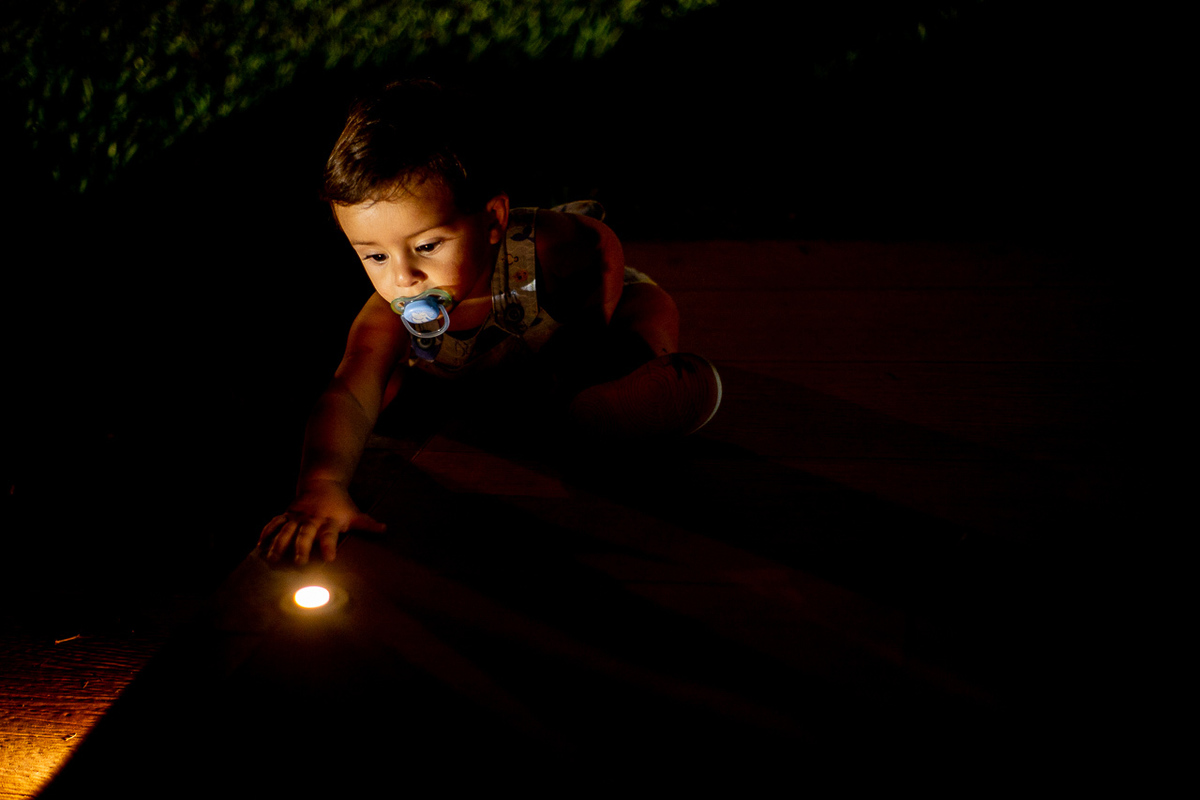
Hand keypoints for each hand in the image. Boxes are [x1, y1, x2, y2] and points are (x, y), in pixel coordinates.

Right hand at [258, 480, 385, 564]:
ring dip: (279, 544)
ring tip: (272, 559)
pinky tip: (259, 546)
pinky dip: (266, 533)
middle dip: (302, 548)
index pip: (329, 535)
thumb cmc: (340, 504)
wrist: (322, 482)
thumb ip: (366, 524)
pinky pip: (274, 523)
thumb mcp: (354, 513)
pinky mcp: (286, 514)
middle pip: (306, 534)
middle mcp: (312, 519)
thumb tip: (384, 529)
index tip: (329, 559)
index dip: (329, 546)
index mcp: (329, 521)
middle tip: (299, 563)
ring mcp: (297, 517)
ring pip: (286, 530)